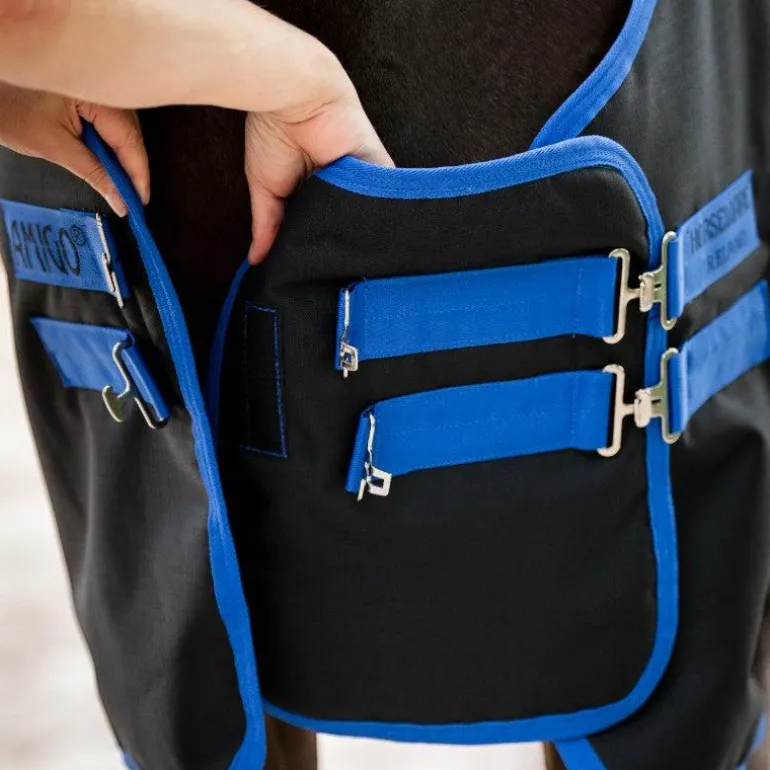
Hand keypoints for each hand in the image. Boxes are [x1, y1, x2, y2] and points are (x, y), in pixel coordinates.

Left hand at [0, 84, 149, 216]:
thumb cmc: (10, 108)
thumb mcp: (54, 147)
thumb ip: (94, 174)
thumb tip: (120, 200)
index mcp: (94, 93)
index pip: (129, 141)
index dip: (138, 175)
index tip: (140, 201)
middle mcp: (102, 86)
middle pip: (132, 135)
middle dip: (133, 168)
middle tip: (131, 199)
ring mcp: (99, 88)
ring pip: (126, 129)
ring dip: (124, 158)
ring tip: (120, 184)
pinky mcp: (93, 93)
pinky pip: (114, 121)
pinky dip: (113, 144)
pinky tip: (108, 162)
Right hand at [245, 53, 392, 263]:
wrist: (293, 97)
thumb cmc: (273, 135)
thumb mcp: (266, 189)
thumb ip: (267, 226)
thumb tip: (256, 261)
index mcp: (313, 189)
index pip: (322, 223)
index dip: (320, 245)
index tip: (318, 272)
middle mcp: (339, 184)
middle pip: (346, 222)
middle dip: (341, 244)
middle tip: (338, 275)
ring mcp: (360, 177)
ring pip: (366, 214)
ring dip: (361, 232)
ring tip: (357, 264)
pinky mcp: (378, 168)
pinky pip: (386, 198)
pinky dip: (381, 216)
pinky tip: (377, 240)